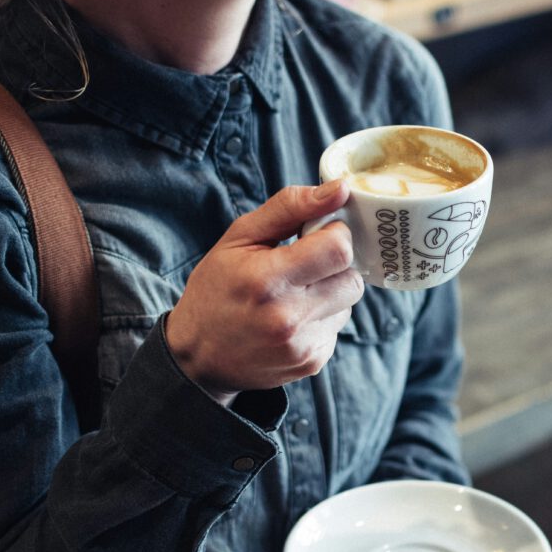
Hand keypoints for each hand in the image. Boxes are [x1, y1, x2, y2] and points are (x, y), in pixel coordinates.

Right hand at [166, 180, 362, 396]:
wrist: (198, 357)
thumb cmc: (217, 289)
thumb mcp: (239, 238)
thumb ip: (290, 208)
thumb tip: (340, 189)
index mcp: (267, 280)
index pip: (339, 249)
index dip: (335, 235)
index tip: (316, 235)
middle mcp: (289, 318)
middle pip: (352, 279)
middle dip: (334, 265)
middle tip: (303, 266)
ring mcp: (302, 346)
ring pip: (348, 303)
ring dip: (329, 292)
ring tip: (292, 295)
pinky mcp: (312, 363)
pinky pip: (337, 327)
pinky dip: (320, 317)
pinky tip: (290, 319)